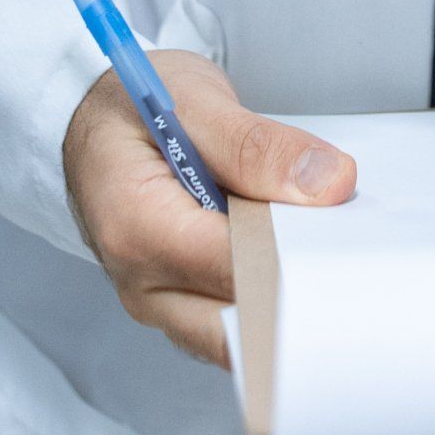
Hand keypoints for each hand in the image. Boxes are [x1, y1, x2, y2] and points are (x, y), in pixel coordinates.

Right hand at [63, 48, 356, 364]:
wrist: (88, 125)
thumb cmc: (130, 109)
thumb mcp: (193, 100)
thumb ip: (259, 145)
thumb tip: (330, 183)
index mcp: (137, 227)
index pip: (234, 270)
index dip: (295, 259)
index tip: (346, 240)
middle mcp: (142, 282)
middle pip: (239, 324)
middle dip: (296, 294)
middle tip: (347, 254)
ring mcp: (158, 302)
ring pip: (240, 334)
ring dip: (283, 297)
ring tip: (320, 245)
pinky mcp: (177, 305)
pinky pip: (231, 321)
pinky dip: (266, 295)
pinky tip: (291, 256)